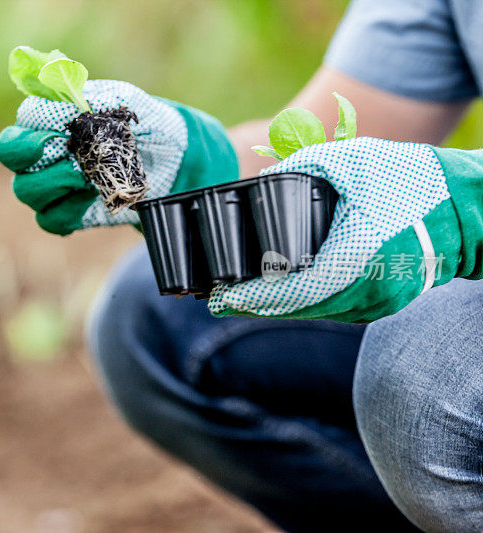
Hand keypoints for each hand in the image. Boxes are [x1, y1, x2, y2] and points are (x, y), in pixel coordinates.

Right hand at [0, 80, 237, 234]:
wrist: (175, 164)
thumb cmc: (148, 126)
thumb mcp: (129, 103)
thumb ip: (97, 98)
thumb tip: (68, 100)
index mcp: (55, 117)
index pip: (25, 116)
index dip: (35, 120)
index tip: (60, 123)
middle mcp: (47, 150)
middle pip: (10, 153)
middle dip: (27, 151)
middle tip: (55, 148)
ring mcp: (56, 183)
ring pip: (27, 189)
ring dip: (53, 182)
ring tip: (85, 175)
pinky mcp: (71, 213)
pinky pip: (50, 220)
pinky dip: (67, 211)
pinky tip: (90, 198)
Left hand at [210, 137, 474, 322]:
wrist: (468, 207)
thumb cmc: (411, 180)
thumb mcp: (351, 162)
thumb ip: (303, 168)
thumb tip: (263, 182)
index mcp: (355, 258)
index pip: (291, 292)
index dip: (252, 299)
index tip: (220, 299)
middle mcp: (366, 290)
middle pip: (297, 308)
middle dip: (255, 306)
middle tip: (218, 301)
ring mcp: (377, 301)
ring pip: (315, 312)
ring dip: (277, 307)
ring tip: (241, 300)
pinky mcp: (383, 300)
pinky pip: (334, 308)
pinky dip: (303, 304)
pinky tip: (282, 295)